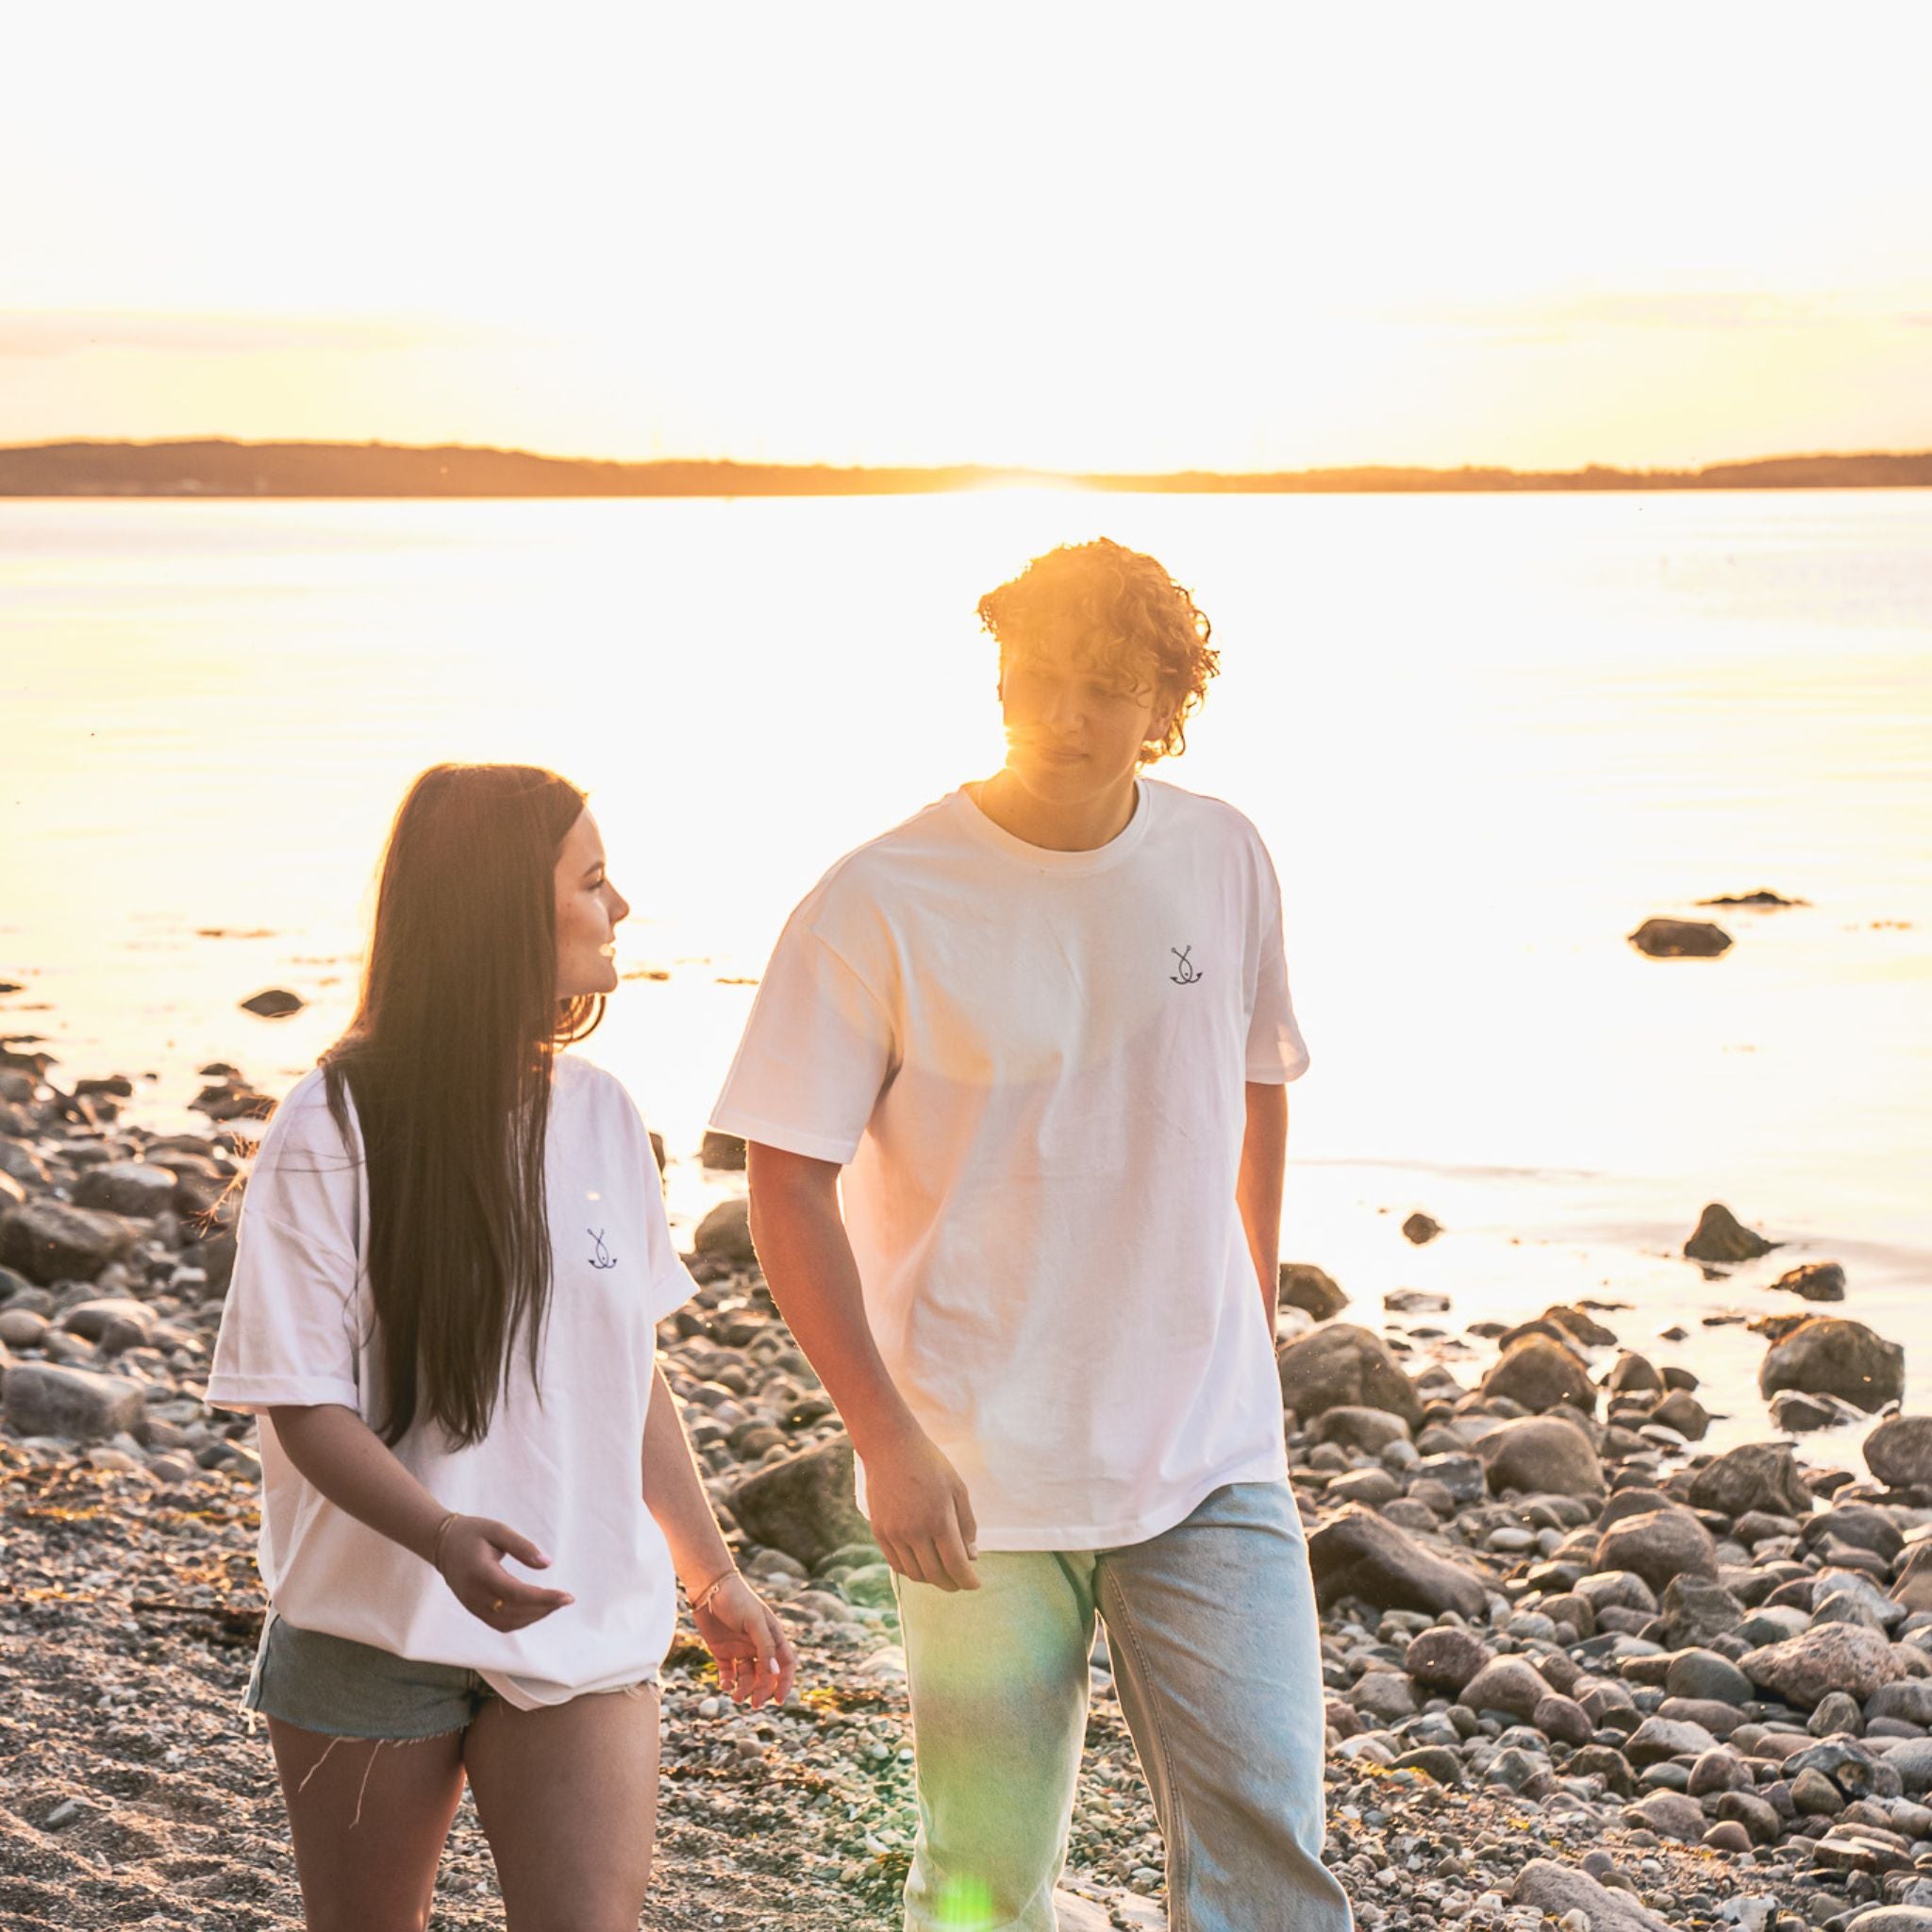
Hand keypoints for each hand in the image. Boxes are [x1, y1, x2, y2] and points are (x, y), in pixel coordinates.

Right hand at [434, 1515, 574, 1631]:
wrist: (443, 1544)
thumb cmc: (473, 1533)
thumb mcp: (498, 1530)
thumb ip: (522, 1546)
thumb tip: (547, 1564)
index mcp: (481, 1573)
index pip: (516, 1593)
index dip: (543, 1598)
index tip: (567, 1597)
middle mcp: (475, 1594)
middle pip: (514, 1611)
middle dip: (544, 1608)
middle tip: (566, 1599)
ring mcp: (472, 1605)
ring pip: (508, 1622)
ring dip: (534, 1617)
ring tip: (555, 1603)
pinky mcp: (474, 1610)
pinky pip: (499, 1624)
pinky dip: (521, 1620)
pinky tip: (536, 1609)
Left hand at [692, 1575, 796, 1707]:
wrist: (708, 1588)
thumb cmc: (736, 1599)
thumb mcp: (754, 1621)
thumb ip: (765, 1647)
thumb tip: (775, 1673)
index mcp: (772, 1636)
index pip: (785, 1664)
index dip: (785, 1682)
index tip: (778, 1700)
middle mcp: (758, 1645)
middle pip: (766, 1675)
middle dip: (762, 1691)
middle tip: (753, 1704)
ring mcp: (740, 1649)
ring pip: (747, 1677)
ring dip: (744, 1689)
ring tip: (735, 1697)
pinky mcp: (723, 1651)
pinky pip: (729, 1673)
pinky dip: (728, 1682)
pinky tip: (725, 1684)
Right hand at [860, 1424, 979, 1591]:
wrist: (890, 1447)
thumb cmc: (930, 1464)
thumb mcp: (957, 1488)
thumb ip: (967, 1524)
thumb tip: (972, 1557)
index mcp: (939, 1519)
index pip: (956, 1565)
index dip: (968, 1580)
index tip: (975, 1585)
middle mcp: (915, 1531)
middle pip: (936, 1575)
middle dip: (952, 1584)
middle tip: (961, 1582)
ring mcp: (894, 1533)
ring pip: (915, 1574)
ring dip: (932, 1578)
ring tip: (943, 1572)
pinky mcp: (879, 1532)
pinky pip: (897, 1565)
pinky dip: (912, 1571)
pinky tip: (922, 1564)